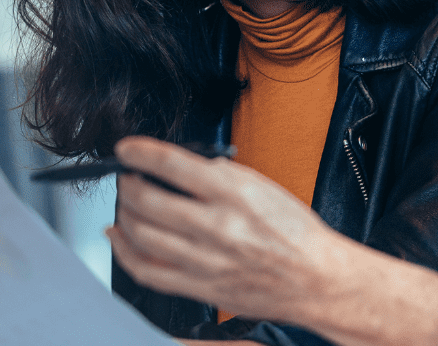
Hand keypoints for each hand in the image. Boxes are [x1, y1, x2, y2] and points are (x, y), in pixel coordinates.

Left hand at [106, 137, 437, 345]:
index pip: (172, 164)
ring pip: (142, 235)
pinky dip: (125, 253)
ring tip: (126, 205)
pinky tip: (120, 239)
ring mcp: (206, 260)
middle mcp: (218, 226)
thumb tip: (179, 167)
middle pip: (148, 200)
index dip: (139, 153)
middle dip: (127, 185)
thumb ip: (219, 175)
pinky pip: (148, 272)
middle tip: (126, 178)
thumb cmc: (295, 233)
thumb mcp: (261, 185)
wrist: (317, 278)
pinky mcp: (201, 287)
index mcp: (234, 194)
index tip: (126, 150)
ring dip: (124, 215)